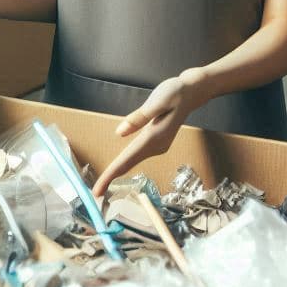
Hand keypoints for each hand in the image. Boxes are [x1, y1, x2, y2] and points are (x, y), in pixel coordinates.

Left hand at [91, 72, 202, 197]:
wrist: (192, 93)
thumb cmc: (174, 93)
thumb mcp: (158, 100)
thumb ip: (139, 117)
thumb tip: (120, 133)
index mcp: (154, 136)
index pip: (129, 159)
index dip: (112, 174)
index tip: (99, 190)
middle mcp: (156, 146)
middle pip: (130, 164)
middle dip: (111, 178)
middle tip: (95, 193)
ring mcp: (158, 146)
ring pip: (133, 161)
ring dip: (117, 171)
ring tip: (101, 184)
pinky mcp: (157, 143)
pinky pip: (137, 155)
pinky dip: (125, 162)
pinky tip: (116, 168)